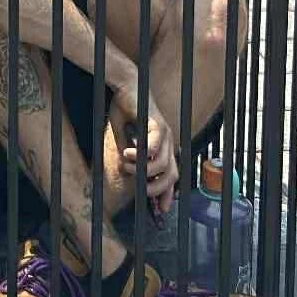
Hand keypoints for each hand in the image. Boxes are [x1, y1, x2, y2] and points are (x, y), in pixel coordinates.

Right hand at [110, 85, 177, 215]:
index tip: (160, 209)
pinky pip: (153, 146)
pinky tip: (127, 153)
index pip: (172, 176)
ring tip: (125, 164)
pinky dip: (140, 154)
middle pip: (172, 175)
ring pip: (162, 164)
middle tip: (139, 191)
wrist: (126, 86)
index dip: (168, 194)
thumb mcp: (125, 140)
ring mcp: (165, 133)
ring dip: (141, 170)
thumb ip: (130, 158)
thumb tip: (127, 176)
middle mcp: (169, 142)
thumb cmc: (125, 112)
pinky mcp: (156, 123)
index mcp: (163, 147)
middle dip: (156, 188)